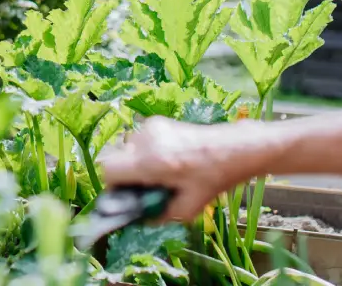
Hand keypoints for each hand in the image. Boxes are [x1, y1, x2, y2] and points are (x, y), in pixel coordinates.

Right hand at [99, 116, 270, 221]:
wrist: (233, 149)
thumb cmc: (213, 179)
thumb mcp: (187, 208)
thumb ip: (158, 216)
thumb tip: (138, 219)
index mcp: (151, 161)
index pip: (108, 169)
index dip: (114, 186)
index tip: (128, 195)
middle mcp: (145, 140)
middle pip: (116, 158)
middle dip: (126, 175)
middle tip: (146, 186)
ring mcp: (150, 127)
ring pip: (127, 148)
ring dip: (136, 162)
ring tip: (161, 172)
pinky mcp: (157, 121)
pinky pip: (139, 140)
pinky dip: (146, 152)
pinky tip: (167, 159)